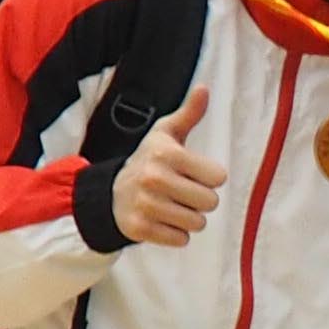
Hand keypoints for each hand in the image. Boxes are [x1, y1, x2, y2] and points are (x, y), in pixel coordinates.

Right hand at [109, 85, 223, 248]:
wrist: (111, 193)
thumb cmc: (148, 160)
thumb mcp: (165, 134)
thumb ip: (189, 114)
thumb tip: (204, 89)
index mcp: (166, 154)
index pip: (218, 177)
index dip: (209, 178)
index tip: (193, 173)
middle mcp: (154, 178)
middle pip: (209, 202)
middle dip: (200, 200)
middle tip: (182, 192)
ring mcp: (146, 205)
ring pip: (197, 223)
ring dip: (189, 218)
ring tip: (172, 205)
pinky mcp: (139, 228)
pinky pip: (180, 240)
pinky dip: (176, 234)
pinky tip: (162, 220)